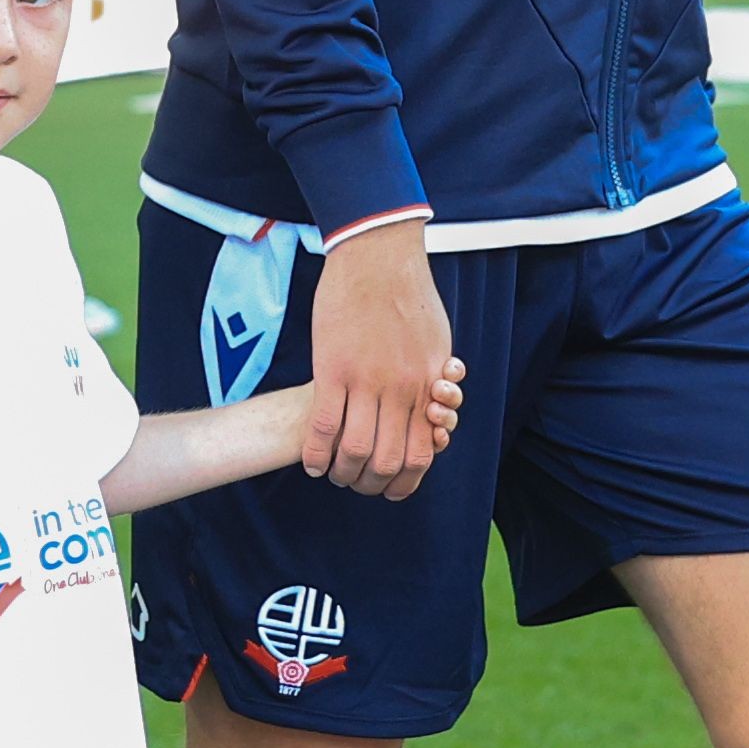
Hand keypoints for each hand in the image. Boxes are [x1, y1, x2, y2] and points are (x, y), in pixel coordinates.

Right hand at [297, 224, 456, 500]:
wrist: (379, 258)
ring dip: (342, 472)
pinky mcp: (332, 369)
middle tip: (356, 485)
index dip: (404, 482)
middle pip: (387, 460)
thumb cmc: (411, 297)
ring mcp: (365, 381)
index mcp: (426, 387)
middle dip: (370, 484)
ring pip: (354, 449)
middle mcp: (399, 390)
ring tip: (333, 474)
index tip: (389, 489)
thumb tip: (434, 409)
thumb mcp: (438, 344)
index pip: (420, 454)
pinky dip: (315, 451)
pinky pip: (322, 424)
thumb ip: (434, 381)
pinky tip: (311, 462)